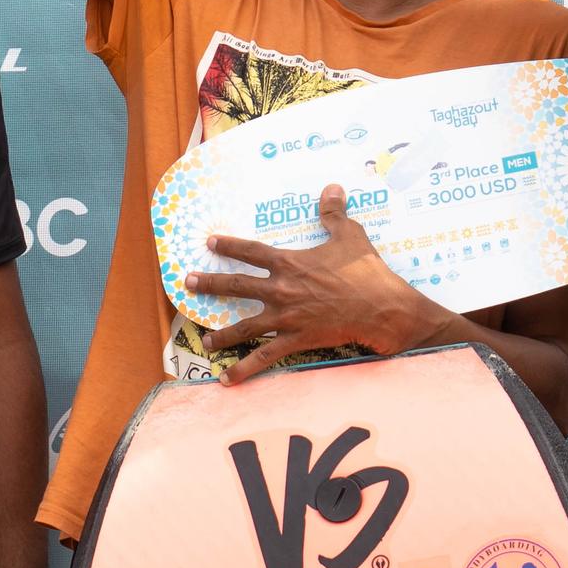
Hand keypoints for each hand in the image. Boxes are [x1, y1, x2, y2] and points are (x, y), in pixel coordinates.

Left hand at [200, 188, 437, 382]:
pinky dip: (245, 369)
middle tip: (187, 283)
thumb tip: (331, 187)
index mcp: (290, 263)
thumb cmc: (366, 271)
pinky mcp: (295, 340)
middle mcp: (280, 290)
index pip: (251, 251)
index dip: (229, 245)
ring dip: (222, 334)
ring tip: (205, 341)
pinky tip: (227, 380)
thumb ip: (334, 213)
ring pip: (245, 327)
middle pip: (237, 285)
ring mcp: (285, 317)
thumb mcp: (350, 235)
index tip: (210, 243)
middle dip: (210, 284)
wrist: (380, 307)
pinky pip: (265, 357)